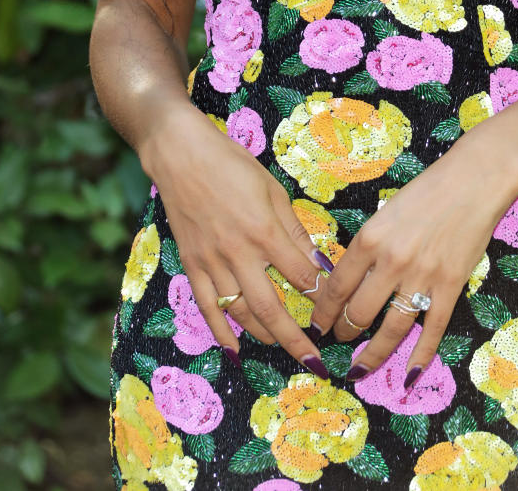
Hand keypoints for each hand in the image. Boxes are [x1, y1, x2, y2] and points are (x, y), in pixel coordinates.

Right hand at [141, 103, 334, 375]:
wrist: (181, 156)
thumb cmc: (232, 165)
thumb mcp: (273, 191)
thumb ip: (295, 231)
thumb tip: (319, 265)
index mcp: (265, 231)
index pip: (300, 277)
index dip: (321, 299)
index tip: (336, 315)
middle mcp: (239, 253)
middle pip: (272, 308)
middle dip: (296, 339)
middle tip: (316, 362)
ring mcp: (212, 262)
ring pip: (241, 312)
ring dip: (265, 336)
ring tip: (284, 348)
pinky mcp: (192, 265)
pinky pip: (208, 307)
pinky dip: (222, 331)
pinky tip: (235, 350)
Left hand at [305, 138, 511, 388]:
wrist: (474, 180)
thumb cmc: (428, 190)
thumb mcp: (386, 211)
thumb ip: (369, 245)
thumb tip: (351, 278)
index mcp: (370, 238)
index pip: (337, 286)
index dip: (323, 312)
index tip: (317, 325)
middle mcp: (391, 261)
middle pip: (358, 312)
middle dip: (344, 334)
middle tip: (339, 342)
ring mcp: (422, 277)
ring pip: (390, 329)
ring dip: (372, 354)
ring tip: (358, 369)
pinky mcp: (450, 287)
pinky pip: (432, 330)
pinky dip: (419, 356)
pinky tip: (408, 376)